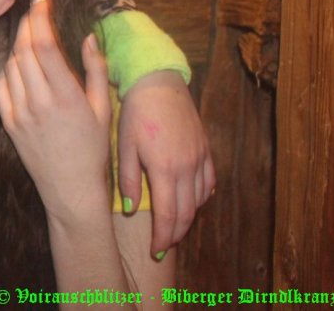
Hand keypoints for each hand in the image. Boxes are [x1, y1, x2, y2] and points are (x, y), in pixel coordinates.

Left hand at [0, 0, 112, 223]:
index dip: (40, 16)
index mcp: (66, 96)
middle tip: (36, 11)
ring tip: (32, 37)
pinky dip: (8, 69)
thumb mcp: (103, 108)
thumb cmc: (93, 148)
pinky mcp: (8, 123)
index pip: (43, 44)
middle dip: (28, 24)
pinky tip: (21, 66)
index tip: (43, 0)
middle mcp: (39, 102)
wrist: (70, 189)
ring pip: (11, 64)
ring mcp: (20, 113)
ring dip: (19, 45)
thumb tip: (88, 37)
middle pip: (23, 49)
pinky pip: (0, 85)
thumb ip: (96, 70)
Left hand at [116, 70, 215, 254]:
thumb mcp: (124, 144)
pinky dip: (202, 197)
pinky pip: (209, 181)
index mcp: (165, 169)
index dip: (163, 237)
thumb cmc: (135, 112)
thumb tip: (129, 208)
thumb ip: (127, 178)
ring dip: (189, 218)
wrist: (158, 81)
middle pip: (187, 212)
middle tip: (164, 247)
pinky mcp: (206, 148)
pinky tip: (193, 201)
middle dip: (176, 234)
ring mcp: (200, 158)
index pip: (167, 215)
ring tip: (175, 228)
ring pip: (200, 199)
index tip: (155, 251)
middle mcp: (187, 167)